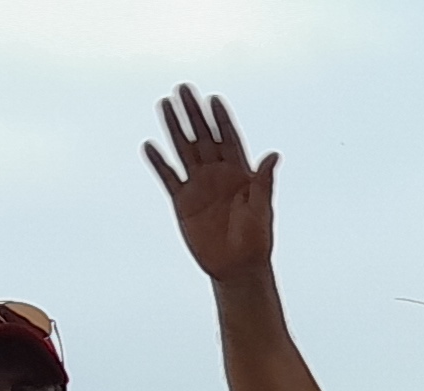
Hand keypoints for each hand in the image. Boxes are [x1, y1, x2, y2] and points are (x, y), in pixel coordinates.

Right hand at [148, 86, 276, 279]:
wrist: (237, 267)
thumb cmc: (256, 240)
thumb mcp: (262, 209)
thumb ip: (263, 182)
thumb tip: (273, 155)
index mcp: (239, 172)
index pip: (228, 138)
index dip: (221, 119)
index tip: (213, 99)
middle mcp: (217, 173)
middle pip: (203, 136)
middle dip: (194, 113)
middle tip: (183, 89)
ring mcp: (199, 185)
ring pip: (184, 149)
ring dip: (174, 128)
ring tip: (164, 104)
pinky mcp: (183, 201)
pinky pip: (169, 177)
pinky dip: (159, 162)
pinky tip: (150, 146)